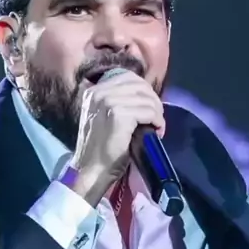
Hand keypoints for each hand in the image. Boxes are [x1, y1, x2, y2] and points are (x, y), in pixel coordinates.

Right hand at [71, 70, 164, 206]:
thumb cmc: (100, 150)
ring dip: (157, 113)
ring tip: (157, 127)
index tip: (149, 107)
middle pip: (139, 85)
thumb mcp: (103, 119)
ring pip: (146, 98)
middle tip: (157, 119)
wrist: (91, 171)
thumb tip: (143, 97)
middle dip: (153, 101)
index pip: (128, 77)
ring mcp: (108, 102)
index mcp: (94, 91)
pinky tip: (157, 131)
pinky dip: (157, 121)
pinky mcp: (119, 114)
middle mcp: (99, 92)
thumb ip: (116, 103)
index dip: (144, 90)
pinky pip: (148, 111)